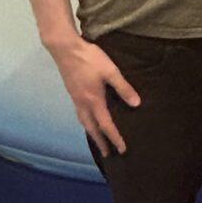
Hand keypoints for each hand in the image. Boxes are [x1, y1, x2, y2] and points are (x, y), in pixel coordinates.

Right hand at [49, 36, 138, 154]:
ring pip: (83, 122)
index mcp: (94, 101)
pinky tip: (88, 119)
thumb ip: (123, 88)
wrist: (65, 48)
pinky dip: (85, 122)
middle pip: (92, 129)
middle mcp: (83, 103)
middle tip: (107, 154)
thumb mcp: (110, 71)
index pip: (106, 125)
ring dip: (91, 133)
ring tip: (97, 140)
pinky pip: (79, 114)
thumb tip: (136, 104)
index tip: (122, 150)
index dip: (115, 138)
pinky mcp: (72, 92)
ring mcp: (75, 98)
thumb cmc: (89, 58)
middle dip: (100, 142)